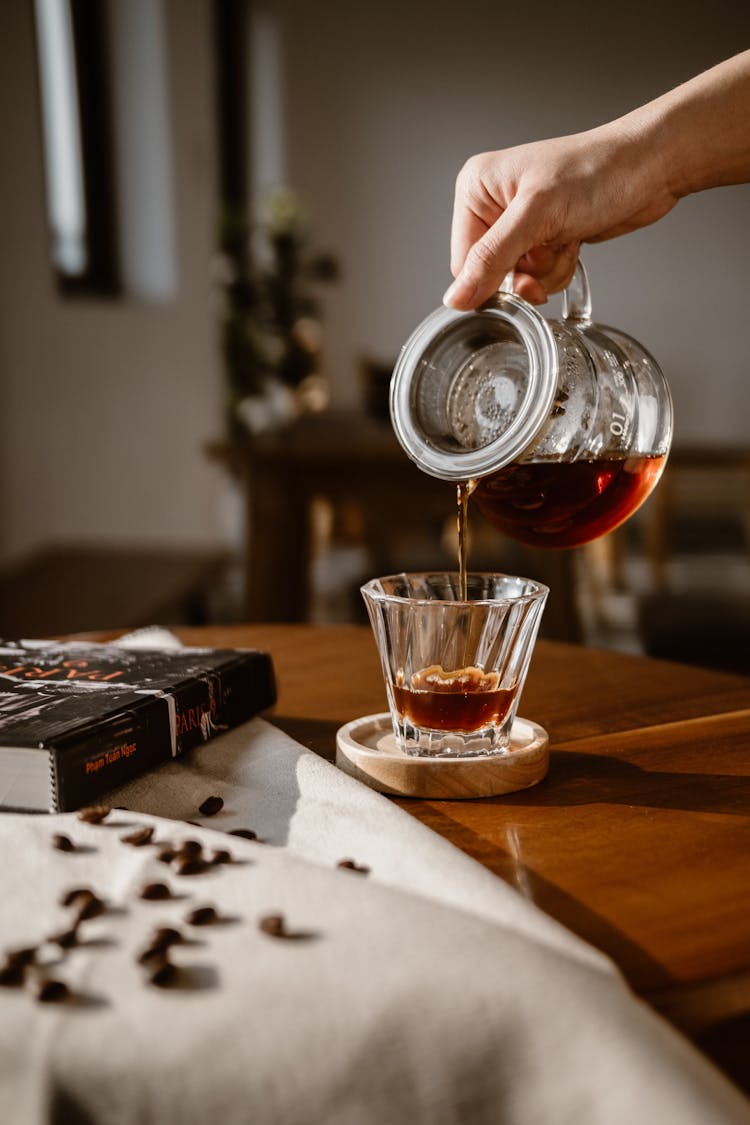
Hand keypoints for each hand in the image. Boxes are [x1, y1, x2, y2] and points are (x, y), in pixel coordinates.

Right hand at [444, 127, 677, 309]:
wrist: (649, 167)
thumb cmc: (597, 171)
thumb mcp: (535, 217)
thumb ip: (491, 260)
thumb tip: (455, 298)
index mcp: (476, 188)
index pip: (462, 261)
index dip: (491, 277)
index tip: (521, 274)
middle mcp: (494, 204)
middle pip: (491, 273)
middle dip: (525, 273)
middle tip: (549, 249)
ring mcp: (521, 222)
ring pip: (518, 279)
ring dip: (546, 270)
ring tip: (565, 238)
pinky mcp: (545, 235)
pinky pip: (539, 275)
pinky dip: (558, 268)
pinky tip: (574, 241)